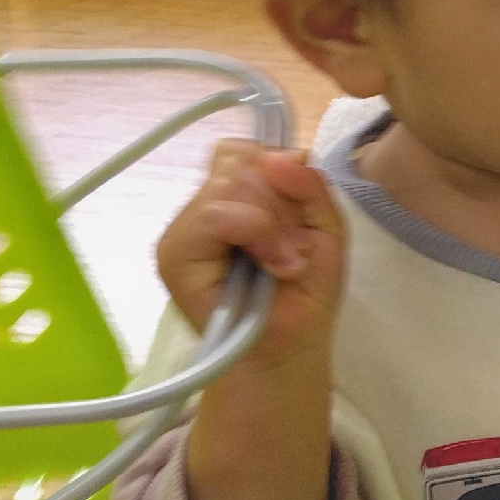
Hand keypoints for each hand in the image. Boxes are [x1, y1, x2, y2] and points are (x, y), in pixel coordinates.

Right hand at [157, 142, 348, 373]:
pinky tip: (269, 266)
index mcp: (235, 192)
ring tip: (284, 262)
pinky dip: (254, 234)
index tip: (300, 214)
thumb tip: (280, 155)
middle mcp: (204, 204)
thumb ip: (310, 185)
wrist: (290, 348)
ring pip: (228, 185)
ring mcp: (184, 228)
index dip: (278, 171)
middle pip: (238, 162)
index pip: (245, 151)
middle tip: (294, 249)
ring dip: (271, 223)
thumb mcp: (326, 228)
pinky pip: (212, 216)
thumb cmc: (306, 292)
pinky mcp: (173, 254)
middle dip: (281, 203)